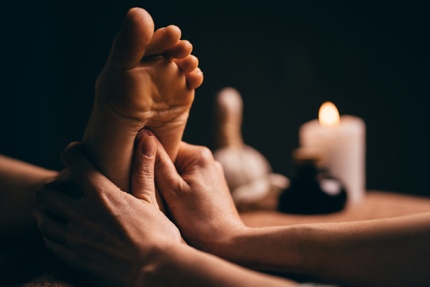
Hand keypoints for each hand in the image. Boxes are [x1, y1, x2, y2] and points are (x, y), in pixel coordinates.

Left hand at [35, 130, 180, 286]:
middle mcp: (82, 213)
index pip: (74, 161)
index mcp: (101, 194)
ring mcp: (75, 237)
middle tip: (65, 188)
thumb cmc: (157, 235)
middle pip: (46, 193)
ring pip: (42, 218)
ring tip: (61, 210)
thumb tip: (146, 139)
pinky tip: (65, 232)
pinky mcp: (74, 257)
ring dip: (48, 211)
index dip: (73, 152)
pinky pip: (50, 242)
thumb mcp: (151, 199)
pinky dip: (52, 233)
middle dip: (52, 187)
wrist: (154, 271)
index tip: (77, 153)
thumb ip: (143, 168)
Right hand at [151, 133, 245, 252]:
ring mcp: (212, 173)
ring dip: (169, 182)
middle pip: (173, 158)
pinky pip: (189, 181)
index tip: (139, 170)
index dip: (150, 156)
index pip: (166, 145)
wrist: (226, 242)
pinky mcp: (212, 187)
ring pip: (180, 171)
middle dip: (160, 171)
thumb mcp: (172, 190)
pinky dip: (179, 189)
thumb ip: (158, 162)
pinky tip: (176, 203)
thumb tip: (145, 135)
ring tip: (165, 199)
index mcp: (199, 155)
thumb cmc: (198, 219)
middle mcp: (208, 160)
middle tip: (151, 189)